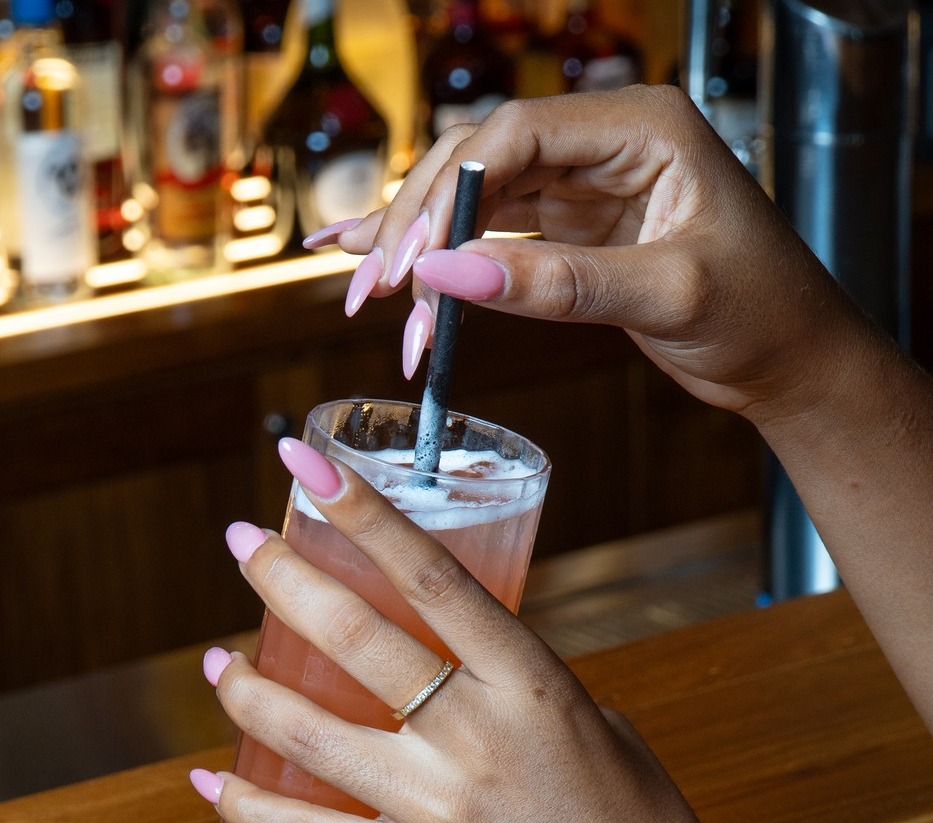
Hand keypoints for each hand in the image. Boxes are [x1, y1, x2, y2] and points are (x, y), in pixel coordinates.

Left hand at [196, 439, 751, 822]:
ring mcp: (438, 810)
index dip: (362, 514)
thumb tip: (463, 672)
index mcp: (535, 685)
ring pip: (310, 734)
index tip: (307, 465)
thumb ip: (526, 692)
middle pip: (355, 639)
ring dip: (249, 691)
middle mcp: (478, 737)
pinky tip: (207, 780)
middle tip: (240, 545)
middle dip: (283, 580)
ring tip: (217, 662)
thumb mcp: (601, 732)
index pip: (431, 576)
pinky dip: (246, 807)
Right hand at [321, 85, 865, 427]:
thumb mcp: (663, 298)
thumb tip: (450, 276)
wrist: (795, 358)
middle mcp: (606, 142)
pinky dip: (441, 258)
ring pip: (475, 196)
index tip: (407, 267)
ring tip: (364, 297)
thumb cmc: (763, 313)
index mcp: (642, 127)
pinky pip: (490, 232)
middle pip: (480, 158)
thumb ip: (556, 285)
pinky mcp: (573, 228)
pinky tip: (388, 270)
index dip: (445, 197)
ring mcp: (586, 184)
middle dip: (417, 224)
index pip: (513, 134)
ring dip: (418, 247)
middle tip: (370, 292)